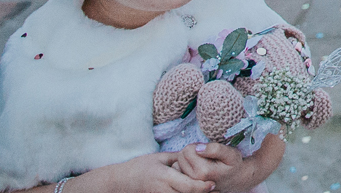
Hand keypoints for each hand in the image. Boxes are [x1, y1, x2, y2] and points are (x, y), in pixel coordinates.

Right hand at [95, 151, 217, 192]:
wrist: (122, 181)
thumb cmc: (141, 166)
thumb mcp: (160, 157)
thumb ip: (179, 157)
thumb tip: (197, 151)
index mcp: (164, 176)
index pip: (187, 185)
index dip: (201, 187)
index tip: (213, 184)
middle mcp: (163, 189)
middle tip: (218, 191)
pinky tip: (196, 192)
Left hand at [174, 142, 242, 187]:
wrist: (234, 180)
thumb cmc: (233, 165)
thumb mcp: (231, 154)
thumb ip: (215, 149)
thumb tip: (197, 148)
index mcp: (203, 171)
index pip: (188, 150)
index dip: (196, 145)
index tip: (206, 149)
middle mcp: (193, 180)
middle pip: (181, 156)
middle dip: (191, 152)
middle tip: (204, 155)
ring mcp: (189, 184)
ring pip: (177, 163)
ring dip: (187, 160)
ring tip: (200, 161)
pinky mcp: (187, 185)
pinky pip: (177, 171)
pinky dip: (183, 167)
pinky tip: (194, 168)